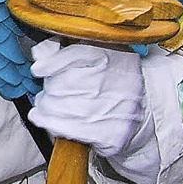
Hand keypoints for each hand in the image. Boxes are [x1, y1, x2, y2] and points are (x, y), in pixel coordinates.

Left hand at [28, 40, 147, 159]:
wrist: (144, 108)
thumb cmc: (114, 76)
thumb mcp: (98, 52)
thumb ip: (67, 48)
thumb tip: (41, 53)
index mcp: (110, 55)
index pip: (74, 55)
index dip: (51, 62)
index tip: (38, 69)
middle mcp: (110, 82)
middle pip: (59, 83)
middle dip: (49, 86)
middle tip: (52, 87)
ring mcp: (109, 110)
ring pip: (56, 107)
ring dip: (46, 105)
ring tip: (50, 102)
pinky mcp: (108, 135)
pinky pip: (64, 129)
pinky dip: (48, 123)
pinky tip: (44, 117)